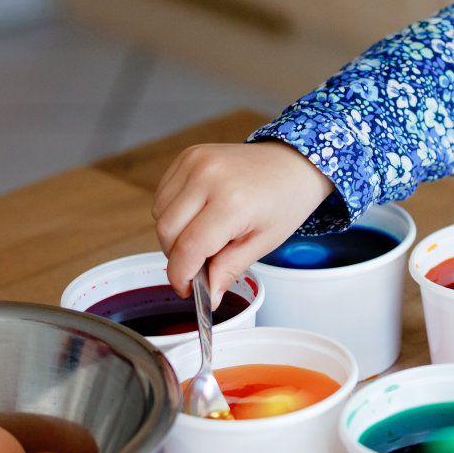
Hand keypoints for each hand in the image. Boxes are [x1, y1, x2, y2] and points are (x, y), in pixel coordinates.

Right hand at [152, 140, 334, 297]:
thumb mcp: (264, 242)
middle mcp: (209, 177)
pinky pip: (163, 195)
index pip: (188, 248)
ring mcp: (195, 162)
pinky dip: (172, 212)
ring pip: (159, 214)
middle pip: (167, 232)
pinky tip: (198, 214)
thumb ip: (229, 270)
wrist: (293, 162)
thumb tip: (208, 297)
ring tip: (205, 234)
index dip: (181, 275)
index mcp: (233, 202)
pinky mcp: (188, 155)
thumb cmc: (285, 200)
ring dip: (173, 234)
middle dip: (177, 257)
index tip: (187, 289)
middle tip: (200, 263)